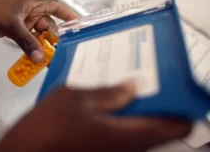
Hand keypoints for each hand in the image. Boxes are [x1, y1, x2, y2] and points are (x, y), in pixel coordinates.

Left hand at [0, 0, 77, 61]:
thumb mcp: (12, 26)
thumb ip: (27, 42)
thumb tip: (41, 58)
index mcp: (32, 2)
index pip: (55, 6)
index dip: (67, 14)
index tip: (78, 25)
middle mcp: (29, 11)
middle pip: (47, 24)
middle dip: (53, 38)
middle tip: (59, 53)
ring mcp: (21, 21)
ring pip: (37, 34)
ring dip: (41, 45)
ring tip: (48, 60)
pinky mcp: (13, 30)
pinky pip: (27, 39)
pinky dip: (31, 47)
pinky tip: (34, 58)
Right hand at [0, 82, 191, 151]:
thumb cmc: (44, 130)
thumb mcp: (74, 98)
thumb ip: (107, 92)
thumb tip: (131, 87)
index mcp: (126, 136)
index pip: (176, 124)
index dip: (180, 104)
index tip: (173, 86)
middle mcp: (126, 149)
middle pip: (159, 126)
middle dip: (155, 101)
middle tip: (145, 80)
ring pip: (140, 130)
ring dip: (135, 108)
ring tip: (122, 86)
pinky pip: (122, 134)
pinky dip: (120, 117)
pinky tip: (104, 102)